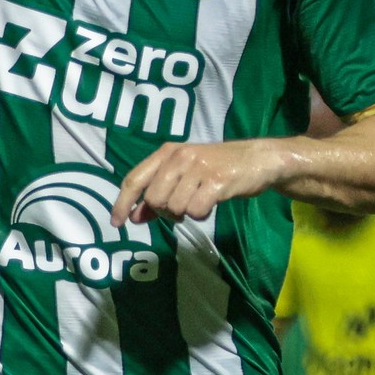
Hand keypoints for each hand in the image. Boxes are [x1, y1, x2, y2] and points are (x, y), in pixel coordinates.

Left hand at [111, 138, 288, 228]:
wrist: (257, 160)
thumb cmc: (216, 167)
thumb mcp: (183, 175)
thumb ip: (158, 194)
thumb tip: (133, 217)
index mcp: (167, 152)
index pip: (135, 178)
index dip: (122, 202)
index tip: (116, 223)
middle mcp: (180, 156)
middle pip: (155, 199)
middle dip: (165, 212)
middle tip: (181, 209)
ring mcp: (199, 167)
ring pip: (175, 207)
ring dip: (186, 213)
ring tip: (200, 201)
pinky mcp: (218, 181)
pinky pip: (196, 211)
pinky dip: (202, 214)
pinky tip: (211, 203)